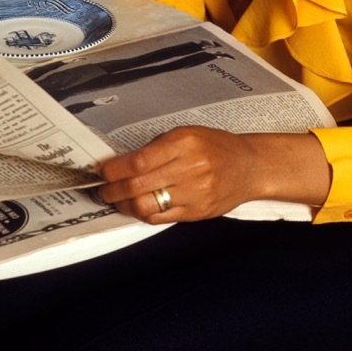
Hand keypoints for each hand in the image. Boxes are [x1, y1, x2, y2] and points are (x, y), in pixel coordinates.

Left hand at [97, 127, 331, 223]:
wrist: (249, 166)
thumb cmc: (216, 146)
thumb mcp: (188, 133)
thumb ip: (158, 147)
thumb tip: (124, 162)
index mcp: (184, 143)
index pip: (140, 160)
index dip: (115, 169)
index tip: (103, 171)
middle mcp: (190, 168)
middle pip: (139, 185)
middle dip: (113, 190)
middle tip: (102, 190)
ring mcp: (194, 193)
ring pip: (147, 205)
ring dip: (124, 205)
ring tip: (116, 201)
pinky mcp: (197, 213)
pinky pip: (161, 217)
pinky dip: (144, 214)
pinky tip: (137, 208)